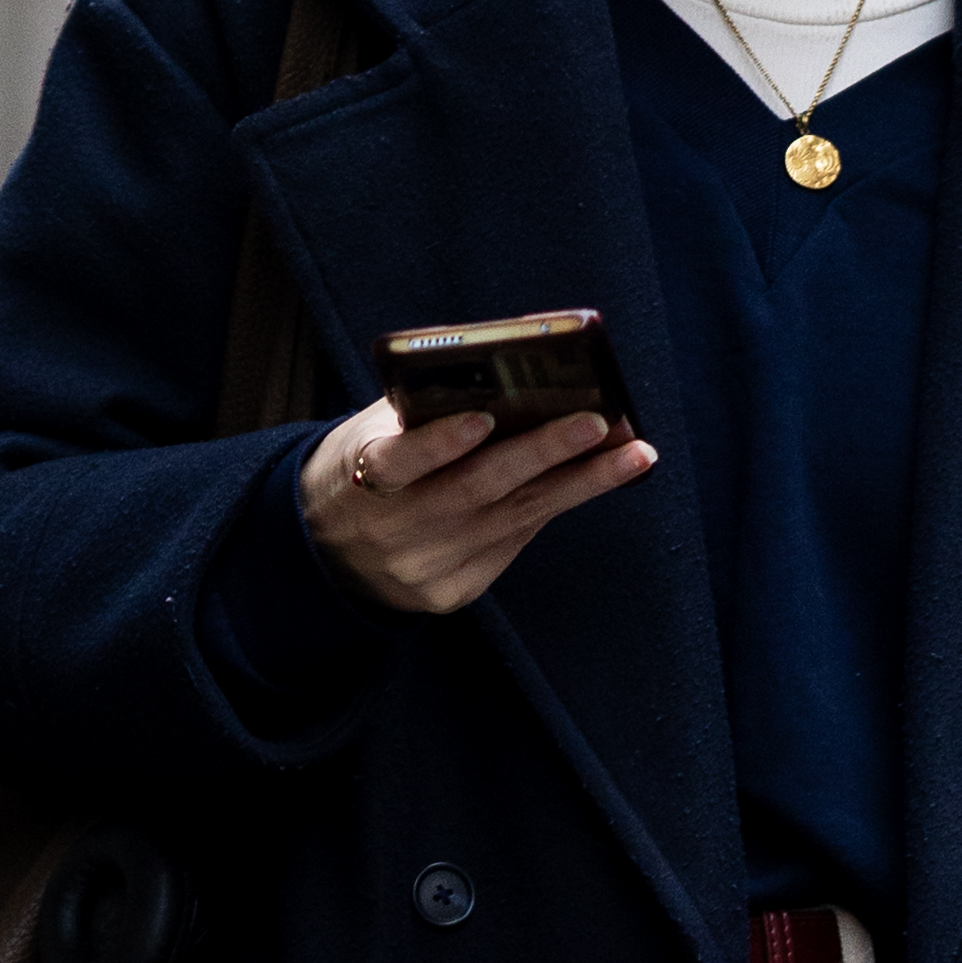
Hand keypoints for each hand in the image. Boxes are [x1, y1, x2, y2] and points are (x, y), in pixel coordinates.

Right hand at [300, 395, 657, 622]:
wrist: (328, 549)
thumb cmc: (366, 464)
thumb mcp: (371, 429)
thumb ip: (424, 406)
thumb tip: (510, 370)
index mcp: (361, 478)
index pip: (399, 462)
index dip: (441, 442)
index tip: (484, 417)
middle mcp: (394, 530)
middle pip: (476, 491)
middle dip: (543, 455)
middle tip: (600, 423)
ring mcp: (425, 568)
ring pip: (511, 520)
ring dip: (579, 484)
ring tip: (633, 454)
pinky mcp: (451, 592)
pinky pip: (513, 543)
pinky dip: (555, 506)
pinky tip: (596, 479)